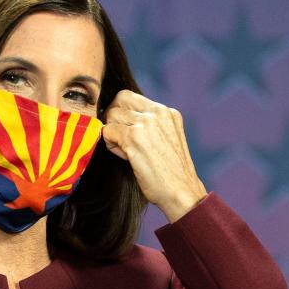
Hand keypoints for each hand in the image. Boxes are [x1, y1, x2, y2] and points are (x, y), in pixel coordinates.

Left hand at [101, 90, 206, 221]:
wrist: (182, 192)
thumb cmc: (172, 174)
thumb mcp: (167, 140)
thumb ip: (151, 126)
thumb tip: (123, 121)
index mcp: (167, 112)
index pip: (131, 97)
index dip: (122, 112)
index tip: (125, 130)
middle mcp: (158, 112)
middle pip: (119, 100)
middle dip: (114, 118)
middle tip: (120, 139)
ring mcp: (146, 123)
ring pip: (111, 115)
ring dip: (112, 133)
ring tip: (125, 151)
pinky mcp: (134, 137)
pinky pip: (107, 132)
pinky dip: (110, 145)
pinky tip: (125, 157)